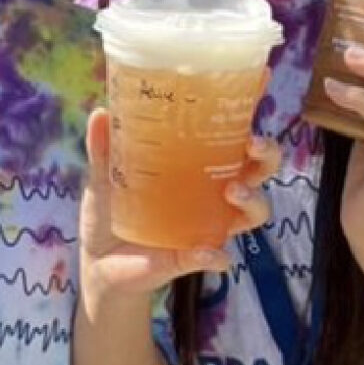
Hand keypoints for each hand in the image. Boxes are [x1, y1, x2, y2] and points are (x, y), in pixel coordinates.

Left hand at [78, 108, 279, 302]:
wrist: (96, 261)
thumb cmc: (110, 211)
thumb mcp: (104, 177)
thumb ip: (104, 149)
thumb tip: (100, 113)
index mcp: (197, 170)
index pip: (236, 145)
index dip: (253, 129)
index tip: (257, 103)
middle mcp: (212, 197)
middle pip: (257, 174)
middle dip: (266, 158)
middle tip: (253, 146)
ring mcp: (206, 228)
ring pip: (251, 214)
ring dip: (251, 200)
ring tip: (232, 190)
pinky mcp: (190, 258)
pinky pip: (215, 257)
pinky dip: (215, 256)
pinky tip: (207, 251)